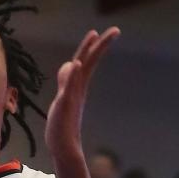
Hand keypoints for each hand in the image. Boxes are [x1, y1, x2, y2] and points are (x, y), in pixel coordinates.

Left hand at [44, 28, 120, 166]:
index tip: (103, 32)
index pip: (88, 61)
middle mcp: (78, 89)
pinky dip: (73, 75)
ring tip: (94, 36)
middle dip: (100, 45)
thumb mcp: (64, 98)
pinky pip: (69, 88)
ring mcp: (72, 96)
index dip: (95, 46)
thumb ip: (67, 81)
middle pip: (89, 62)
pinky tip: (76, 64)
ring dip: (87, 53)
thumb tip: (72, 64)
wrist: (63, 147)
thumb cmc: (63, 124)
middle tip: (115, 30)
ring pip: (81, 71)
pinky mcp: (64, 106)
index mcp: (79, 86)